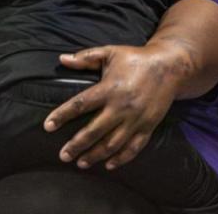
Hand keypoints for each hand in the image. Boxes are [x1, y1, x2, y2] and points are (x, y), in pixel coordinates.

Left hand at [43, 44, 185, 171]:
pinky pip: (133, 147)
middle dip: (76, 145)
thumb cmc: (136, 58)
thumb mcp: (110, 52)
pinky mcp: (148, 126)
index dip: (62, 116)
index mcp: (109, 88)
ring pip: (112, 143)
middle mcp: (121, 107)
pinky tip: (109, 165)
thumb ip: (85, 57)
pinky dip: (121, 158)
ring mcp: (135, 119)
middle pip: (94, 131)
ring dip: (95, 155)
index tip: (47, 126)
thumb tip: (62, 59)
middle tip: (63, 155)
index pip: (80, 104)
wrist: (170, 66)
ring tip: (81, 163)